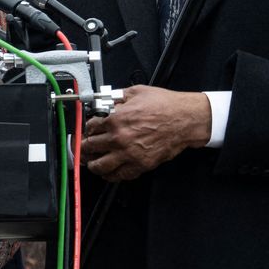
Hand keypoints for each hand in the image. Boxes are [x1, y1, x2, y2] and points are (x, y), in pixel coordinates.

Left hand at [84, 84, 210, 181]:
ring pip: (101, 165)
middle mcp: (119, 138)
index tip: (88, 131)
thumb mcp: (135, 92)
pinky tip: (108, 173)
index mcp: (115, 119)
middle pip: (90, 147)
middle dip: (84, 147)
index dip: (87, 128)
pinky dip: (111, 175)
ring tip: (91, 162)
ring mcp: (129, 154)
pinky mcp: (142, 164)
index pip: (89, 127)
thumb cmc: (165, 105)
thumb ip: (117, 97)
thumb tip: (106, 101)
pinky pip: (120, 175)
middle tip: (83, 147)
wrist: (186, 119)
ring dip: (93, 164)